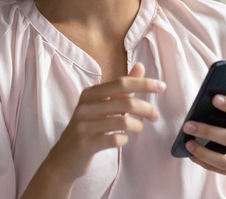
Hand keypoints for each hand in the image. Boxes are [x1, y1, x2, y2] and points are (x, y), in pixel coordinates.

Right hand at [41, 63, 165, 181]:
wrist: (64, 158)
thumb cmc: (87, 128)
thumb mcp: (101, 105)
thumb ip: (121, 88)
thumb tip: (140, 67)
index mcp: (90, 94)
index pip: (121, 83)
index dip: (144, 83)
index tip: (162, 86)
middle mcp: (85, 107)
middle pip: (125, 102)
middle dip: (146, 109)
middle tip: (155, 116)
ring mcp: (84, 126)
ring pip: (123, 122)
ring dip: (137, 126)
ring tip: (138, 129)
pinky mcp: (86, 144)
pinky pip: (115, 140)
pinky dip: (124, 140)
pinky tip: (122, 140)